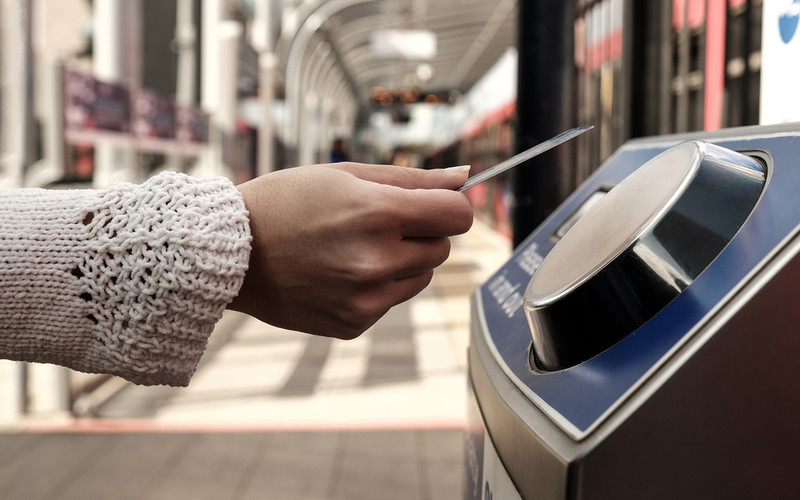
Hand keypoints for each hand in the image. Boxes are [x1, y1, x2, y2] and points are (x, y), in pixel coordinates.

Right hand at [229, 162, 472, 338]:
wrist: (229, 252)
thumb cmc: (287, 202)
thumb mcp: (345, 177)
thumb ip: (411, 179)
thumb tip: (464, 179)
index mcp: (378, 214)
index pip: (456, 215)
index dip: (449, 207)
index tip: (432, 205)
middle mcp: (376, 260)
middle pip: (442, 248)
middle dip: (420, 233)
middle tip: (374, 224)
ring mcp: (365, 298)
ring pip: (420, 277)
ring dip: (402, 262)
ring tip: (353, 249)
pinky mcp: (354, 323)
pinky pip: (390, 301)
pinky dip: (376, 288)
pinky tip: (337, 274)